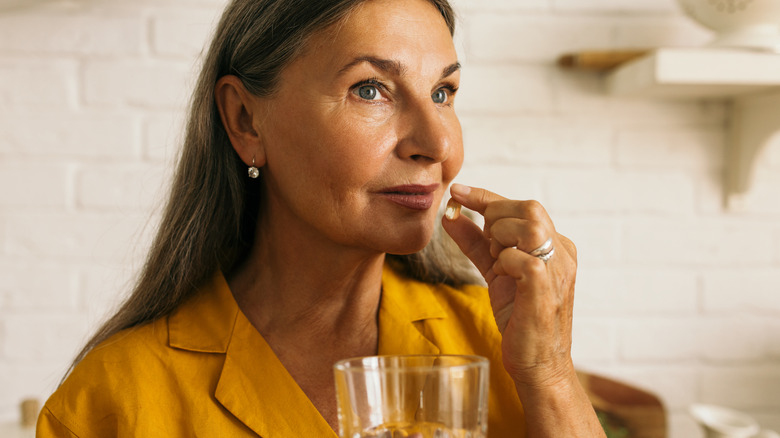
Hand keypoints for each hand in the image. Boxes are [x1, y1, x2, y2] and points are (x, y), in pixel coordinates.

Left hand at [441, 183, 577, 389]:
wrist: (539, 364)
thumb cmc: (521, 319)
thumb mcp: (496, 272)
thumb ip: (476, 242)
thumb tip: (451, 216)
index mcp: (556, 245)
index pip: (523, 206)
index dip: (487, 196)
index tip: (457, 192)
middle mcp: (562, 252)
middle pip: (528, 208)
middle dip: (495, 218)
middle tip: (488, 247)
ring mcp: (558, 269)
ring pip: (529, 226)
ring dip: (502, 239)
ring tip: (498, 263)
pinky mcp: (546, 287)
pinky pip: (521, 257)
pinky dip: (504, 262)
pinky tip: (503, 277)